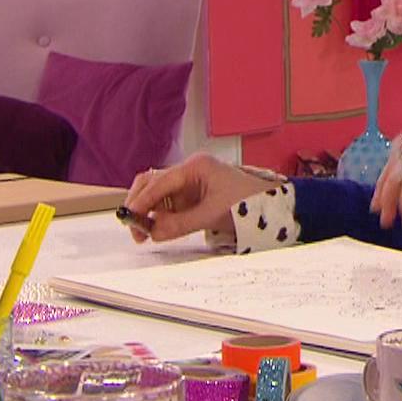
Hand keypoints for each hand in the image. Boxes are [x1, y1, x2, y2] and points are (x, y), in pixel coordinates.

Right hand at [124, 155, 277, 243]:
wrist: (271, 207)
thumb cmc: (248, 203)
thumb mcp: (213, 214)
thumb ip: (181, 224)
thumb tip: (153, 233)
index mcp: (196, 166)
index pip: (160, 181)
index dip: (143, 200)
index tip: (130, 216)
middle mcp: (189, 171)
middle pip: (153, 182)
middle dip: (140, 204)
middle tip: (133, 228)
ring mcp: (189, 184)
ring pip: (158, 194)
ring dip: (148, 212)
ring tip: (143, 234)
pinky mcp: (191, 197)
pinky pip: (168, 205)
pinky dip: (160, 217)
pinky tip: (156, 230)